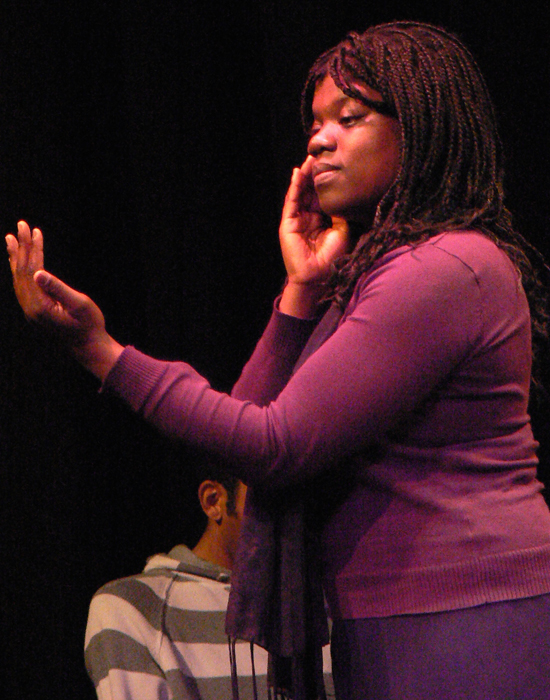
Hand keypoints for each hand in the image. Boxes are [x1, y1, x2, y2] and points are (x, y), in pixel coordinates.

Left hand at [6, 221, 123, 380]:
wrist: (88, 346)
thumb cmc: (89, 325)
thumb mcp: (78, 304)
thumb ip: (58, 288)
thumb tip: (38, 272)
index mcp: (39, 306)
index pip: (31, 270)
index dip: (32, 249)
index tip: (33, 230)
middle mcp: (30, 308)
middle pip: (21, 272)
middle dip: (21, 247)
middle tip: (21, 225)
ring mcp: (30, 310)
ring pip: (19, 278)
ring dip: (17, 257)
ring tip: (11, 238)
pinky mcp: (35, 310)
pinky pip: (23, 285)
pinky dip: (21, 269)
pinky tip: (19, 261)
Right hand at [278, 156, 350, 316]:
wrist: (318, 275)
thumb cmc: (332, 257)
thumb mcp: (343, 230)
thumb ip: (342, 212)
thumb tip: (344, 193)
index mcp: (321, 219)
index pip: (323, 195)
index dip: (327, 181)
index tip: (334, 165)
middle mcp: (308, 217)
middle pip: (311, 191)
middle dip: (315, 174)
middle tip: (321, 155)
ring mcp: (296, 219)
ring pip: (300, 192)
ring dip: (305, 176)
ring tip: (310, 159)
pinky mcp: (288, 223)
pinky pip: (291, 201)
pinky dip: (295, 187)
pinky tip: (298, 173)